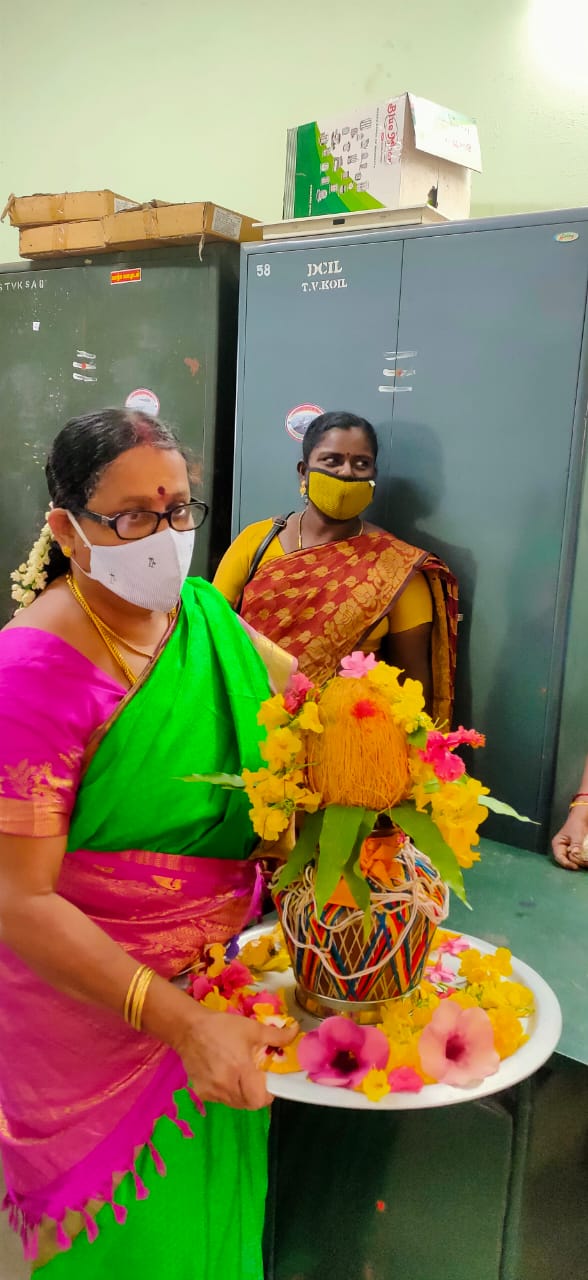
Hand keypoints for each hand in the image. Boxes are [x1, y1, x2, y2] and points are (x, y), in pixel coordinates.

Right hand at [175, 1005, 297, 1108]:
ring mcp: (211, 1091)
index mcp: (240, 1069)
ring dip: (242, 1094)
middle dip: (256, 1094)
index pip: (259, 1099)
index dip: (268, 1094)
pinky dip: (227, 1093)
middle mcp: (225, 1085)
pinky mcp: (201, 1092)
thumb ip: (276, 1035)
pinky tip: (225, 1075)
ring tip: (240, 1075)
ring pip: (235, 1104)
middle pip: (248, 1104)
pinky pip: (221, 1100)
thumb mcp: (252, 1028)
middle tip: (256, 1078)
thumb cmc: (222, 1026)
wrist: (188, 1028)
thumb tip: (296, 1030)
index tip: (269, 1083)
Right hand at [552, 806, 587, 869]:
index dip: (566, 863)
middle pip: (567, 861)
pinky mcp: (576, 852)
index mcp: (558, 845)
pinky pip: (579, 858)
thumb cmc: (576, 824)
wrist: (582, 819)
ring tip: (587, 863)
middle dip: (576, 863)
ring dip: (581, 862)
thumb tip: (575, 853)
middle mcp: (562, 850)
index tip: (575, 866)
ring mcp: (570, 851)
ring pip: (574, 861)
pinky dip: (583, 859)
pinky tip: (587, 860)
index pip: (559, 857)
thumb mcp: (576, 834)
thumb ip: (576, 844)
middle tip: (585, 863)